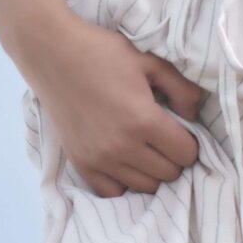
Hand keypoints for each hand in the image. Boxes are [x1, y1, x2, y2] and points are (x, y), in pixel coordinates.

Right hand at [18, 10, 205, 196]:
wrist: (49, 50)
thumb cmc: (101, 52)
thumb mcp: (149, 62)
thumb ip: (182, 89)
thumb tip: (194, 115)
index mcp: (144, 121)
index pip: (187, 155)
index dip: (188, 142)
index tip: (178, 130)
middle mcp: (122, 146)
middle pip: (169, 174)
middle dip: (172, 157)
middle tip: (161, 138)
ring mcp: (99, 158)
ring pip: (146, 187)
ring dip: (151, 171)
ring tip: (143, 149)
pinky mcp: (80, 162)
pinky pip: (113, 192)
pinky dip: (123, 181)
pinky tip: (124, 162)